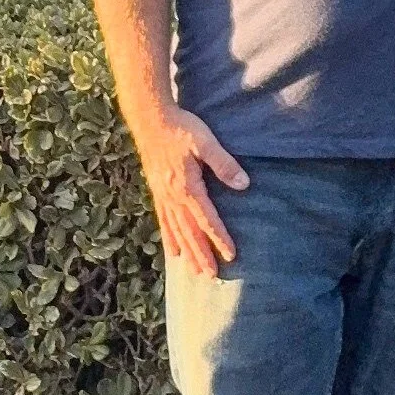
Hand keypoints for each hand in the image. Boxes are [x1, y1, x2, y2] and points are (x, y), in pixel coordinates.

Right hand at [135, 107, 248, 278]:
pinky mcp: (157, 191)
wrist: (151, 119)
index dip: (219, 238)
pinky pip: (162, 221)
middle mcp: (173, 196)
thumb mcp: (206, 142)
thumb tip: (243, 184)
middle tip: (212, 275)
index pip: (207, 219)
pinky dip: (168, 238)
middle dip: (202, 254)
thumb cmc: (181, 128)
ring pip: (176, 230)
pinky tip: (172, 252)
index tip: (231, 255)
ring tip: (195, 271)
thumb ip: (224, 163)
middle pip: (190, 231)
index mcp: (187, 186)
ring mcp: (163, 196)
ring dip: (187, 252)